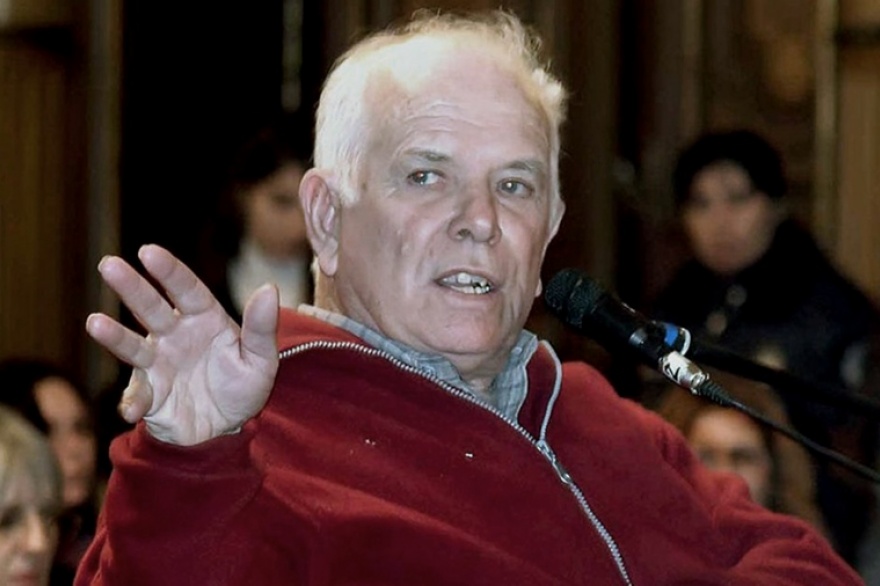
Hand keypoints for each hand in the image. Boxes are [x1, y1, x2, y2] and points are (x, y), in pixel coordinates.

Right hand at [86, 244, 279, 445]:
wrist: (226, 428)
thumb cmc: (242, 385)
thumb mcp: (261, 359)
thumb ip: (262, 327)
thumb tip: (269, 288)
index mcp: (203, 319)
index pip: (186, 289)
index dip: (169, 271)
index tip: (149, 252)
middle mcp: (174, 335)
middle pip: (151, 308)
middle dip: (131, 287)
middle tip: (109, 264)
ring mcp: (158, 364)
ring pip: (134, 346)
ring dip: (116, 336)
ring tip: (95, 323)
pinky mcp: (149, 395)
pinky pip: (138, 397)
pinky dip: (133, 403)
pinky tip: (131, 410)